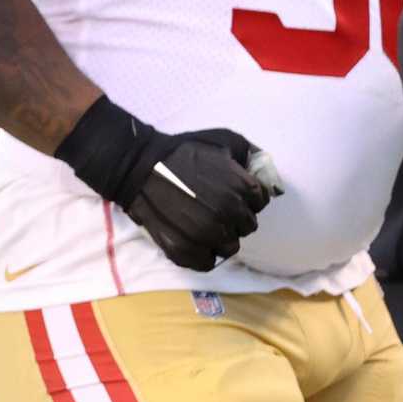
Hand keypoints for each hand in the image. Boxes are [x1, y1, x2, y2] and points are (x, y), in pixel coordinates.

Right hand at [122, 129, 277, 271]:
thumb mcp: (222, 139)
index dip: (247, 196)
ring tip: (203, 222)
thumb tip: (263, 170)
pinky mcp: (186, 251)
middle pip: (247, 226)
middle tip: (215, 206)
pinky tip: (192, 237)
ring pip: (229, 246)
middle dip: (235, 217)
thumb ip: (249, 154)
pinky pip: (207, 262)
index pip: (260, 202)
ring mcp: (207, 235)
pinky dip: (203, 253)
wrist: (139, 166)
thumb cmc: (182, 150)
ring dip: (221, 236)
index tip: (231, 192)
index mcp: (241, 188)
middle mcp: (229, 214)